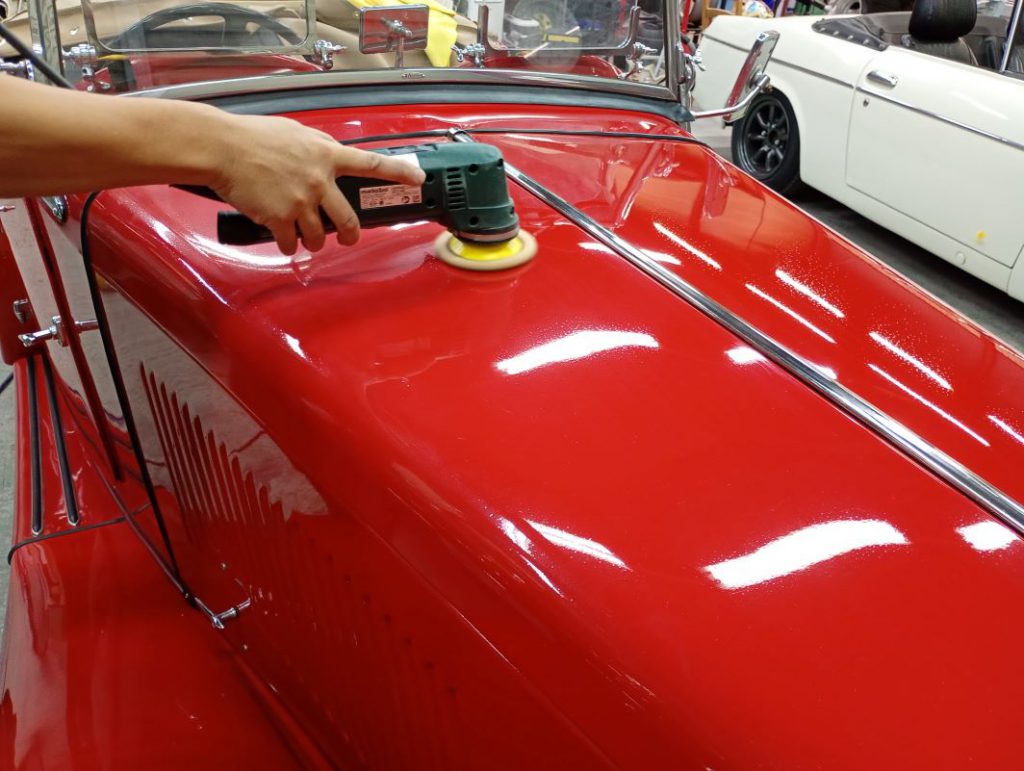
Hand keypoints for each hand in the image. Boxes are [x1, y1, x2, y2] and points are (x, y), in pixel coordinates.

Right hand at [211, 114, 425, 254]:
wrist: (222, 148)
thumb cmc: (253, 137)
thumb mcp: (294, 132)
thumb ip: (317, 147)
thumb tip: (329, 155)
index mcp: (326, 155)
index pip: (371, 163)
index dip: (399, 172)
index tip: (419, 178)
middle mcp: (319, 180)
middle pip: (349, 219)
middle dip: (350, 234)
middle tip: (349, 238)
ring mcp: (301, 201)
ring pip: (319, 236)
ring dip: (312, 241)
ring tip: (302, 236)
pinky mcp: (280, 218)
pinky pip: (291, 243)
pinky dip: (287, 244)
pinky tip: (281, 239)